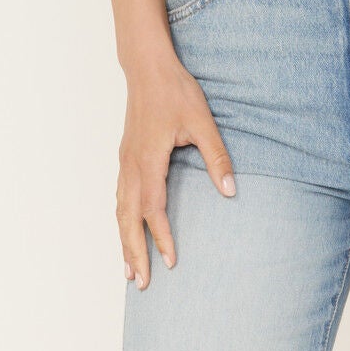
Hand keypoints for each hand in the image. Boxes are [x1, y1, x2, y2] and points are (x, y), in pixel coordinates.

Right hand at [117, 46, 236, 289]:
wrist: (147, 67)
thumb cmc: (175, 92)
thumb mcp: (202, 121)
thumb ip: (216, 157)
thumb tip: (230, 190)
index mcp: (149, 160)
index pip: (153, 208)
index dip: (161, 237)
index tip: (170, 262)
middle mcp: (131, 166)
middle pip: (128, 218)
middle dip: (134, 251)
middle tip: (140, 283)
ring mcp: (125, 161)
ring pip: (120, 210)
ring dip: (124, 240)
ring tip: (128, 269)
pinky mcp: (125, 156)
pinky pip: (119, 197)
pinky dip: (121, 220)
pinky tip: (126, 229)